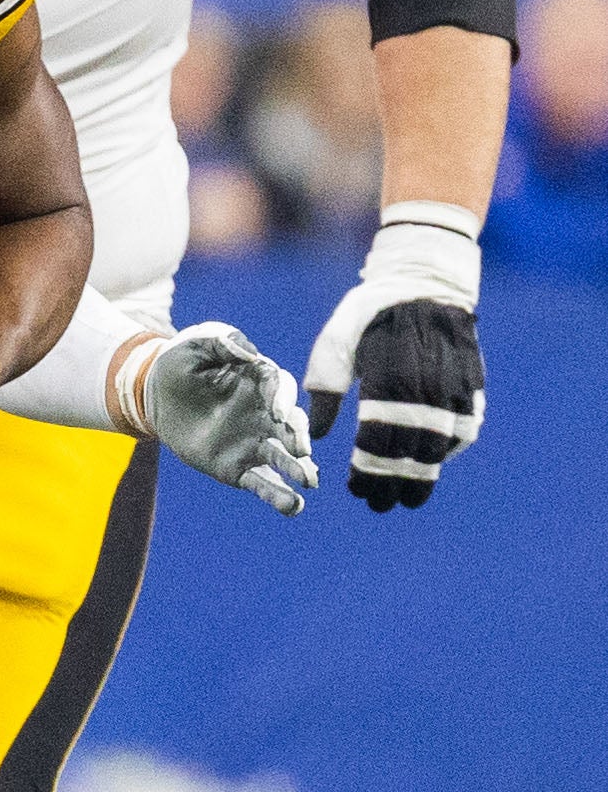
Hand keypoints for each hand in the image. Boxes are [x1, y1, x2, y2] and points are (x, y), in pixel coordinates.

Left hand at [116, 323, 317, 515]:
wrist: (154, 395)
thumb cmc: (179, 362)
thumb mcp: (196, 344)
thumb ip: (223, 343)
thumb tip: (248, 352)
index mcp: (259, 382)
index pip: (281, 388)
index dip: (283, 400)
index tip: (279, 414)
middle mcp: (264, 414)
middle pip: (292, 426)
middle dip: (298, 438)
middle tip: (301, 451)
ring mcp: (254, 443)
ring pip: (284, 458)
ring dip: (299, 470)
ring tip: (309, 483)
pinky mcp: (238, 467)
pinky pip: (262, 483)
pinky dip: (279, 496)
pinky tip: (293, 507)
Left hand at [301, 202, 485, 508]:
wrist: (423, 283)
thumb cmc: (368, 315)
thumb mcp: (334, 343)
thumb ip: (326, 388)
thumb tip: (319, 436)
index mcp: (389, 380)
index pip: (379, 442)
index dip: (368, 472)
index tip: (356, 492)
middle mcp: (427, 389)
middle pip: (413, 452)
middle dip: (396, 483)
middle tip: (382, 507)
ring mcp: (455, 389)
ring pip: (442, 445)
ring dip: (425, 474)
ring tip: (409, 497)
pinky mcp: (472, 386)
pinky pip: (465, 428)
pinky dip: (449, 449)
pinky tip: (431, 462)